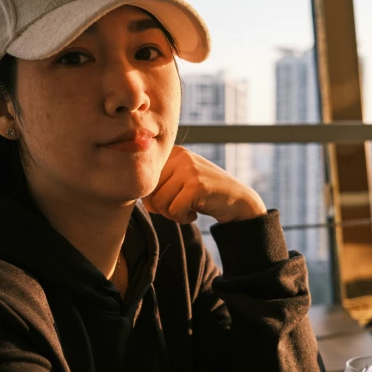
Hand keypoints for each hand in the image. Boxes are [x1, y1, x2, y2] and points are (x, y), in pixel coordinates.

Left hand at [142, 146, 266, 223]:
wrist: (238, 201)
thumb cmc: (203, 194)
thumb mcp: (180, 180)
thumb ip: (159, 181)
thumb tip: (133, 193)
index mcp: (173, 152)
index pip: (145, 180)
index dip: (152, 197)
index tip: (169, 200)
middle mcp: (180, 156)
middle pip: (150, 191)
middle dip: (160, 208)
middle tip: (178, 209)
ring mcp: (189, 170)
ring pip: (160, 203)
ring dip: (172, 215)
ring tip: (187, 210)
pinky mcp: (197, 186)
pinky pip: (174, 210)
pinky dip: (182, 219)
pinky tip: (194, 213)